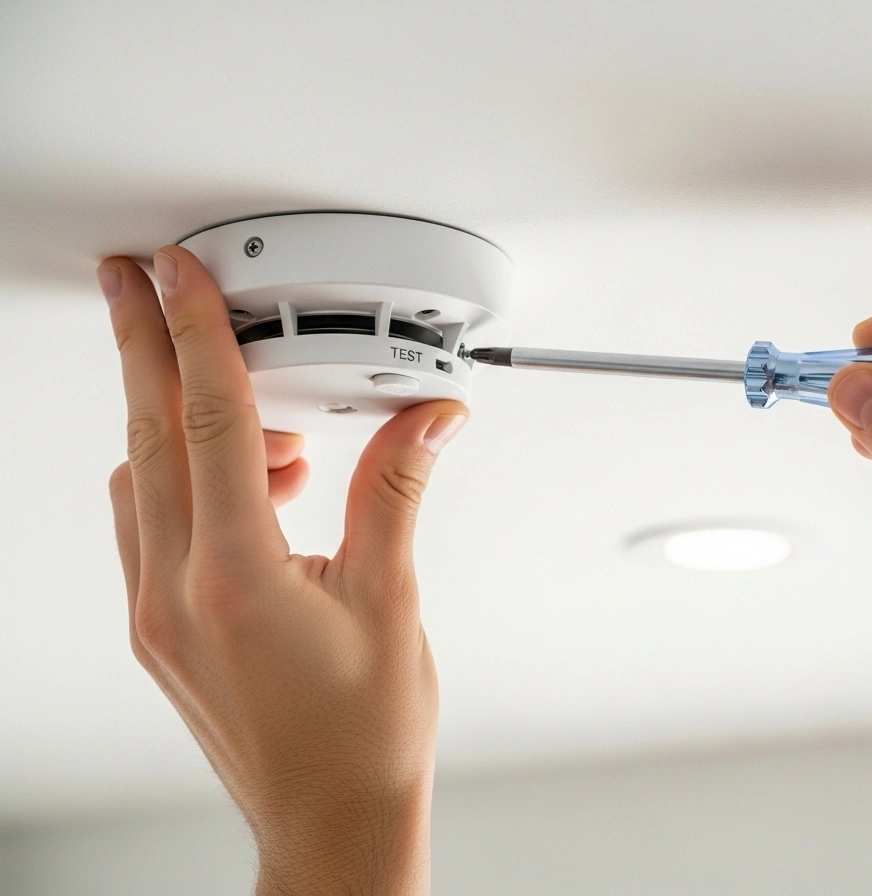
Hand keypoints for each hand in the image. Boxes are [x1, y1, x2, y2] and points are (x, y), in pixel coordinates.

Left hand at [99, 248, 465, 895]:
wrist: (331, 817)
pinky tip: (250, 481)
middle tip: (136, 285)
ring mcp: (157, 612)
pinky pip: (150, 523)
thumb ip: (396, 490)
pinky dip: (185, 478)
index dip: (195, 335)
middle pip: (150, 433)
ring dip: (179, 422)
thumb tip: (423, 420)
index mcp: (237, 576)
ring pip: (143, 477)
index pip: (209, 422)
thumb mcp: (391, 597)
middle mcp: (177, 590)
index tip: (179, 278)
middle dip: (143, 346)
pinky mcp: (159, 628)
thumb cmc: (363, 736)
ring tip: (260, 414)